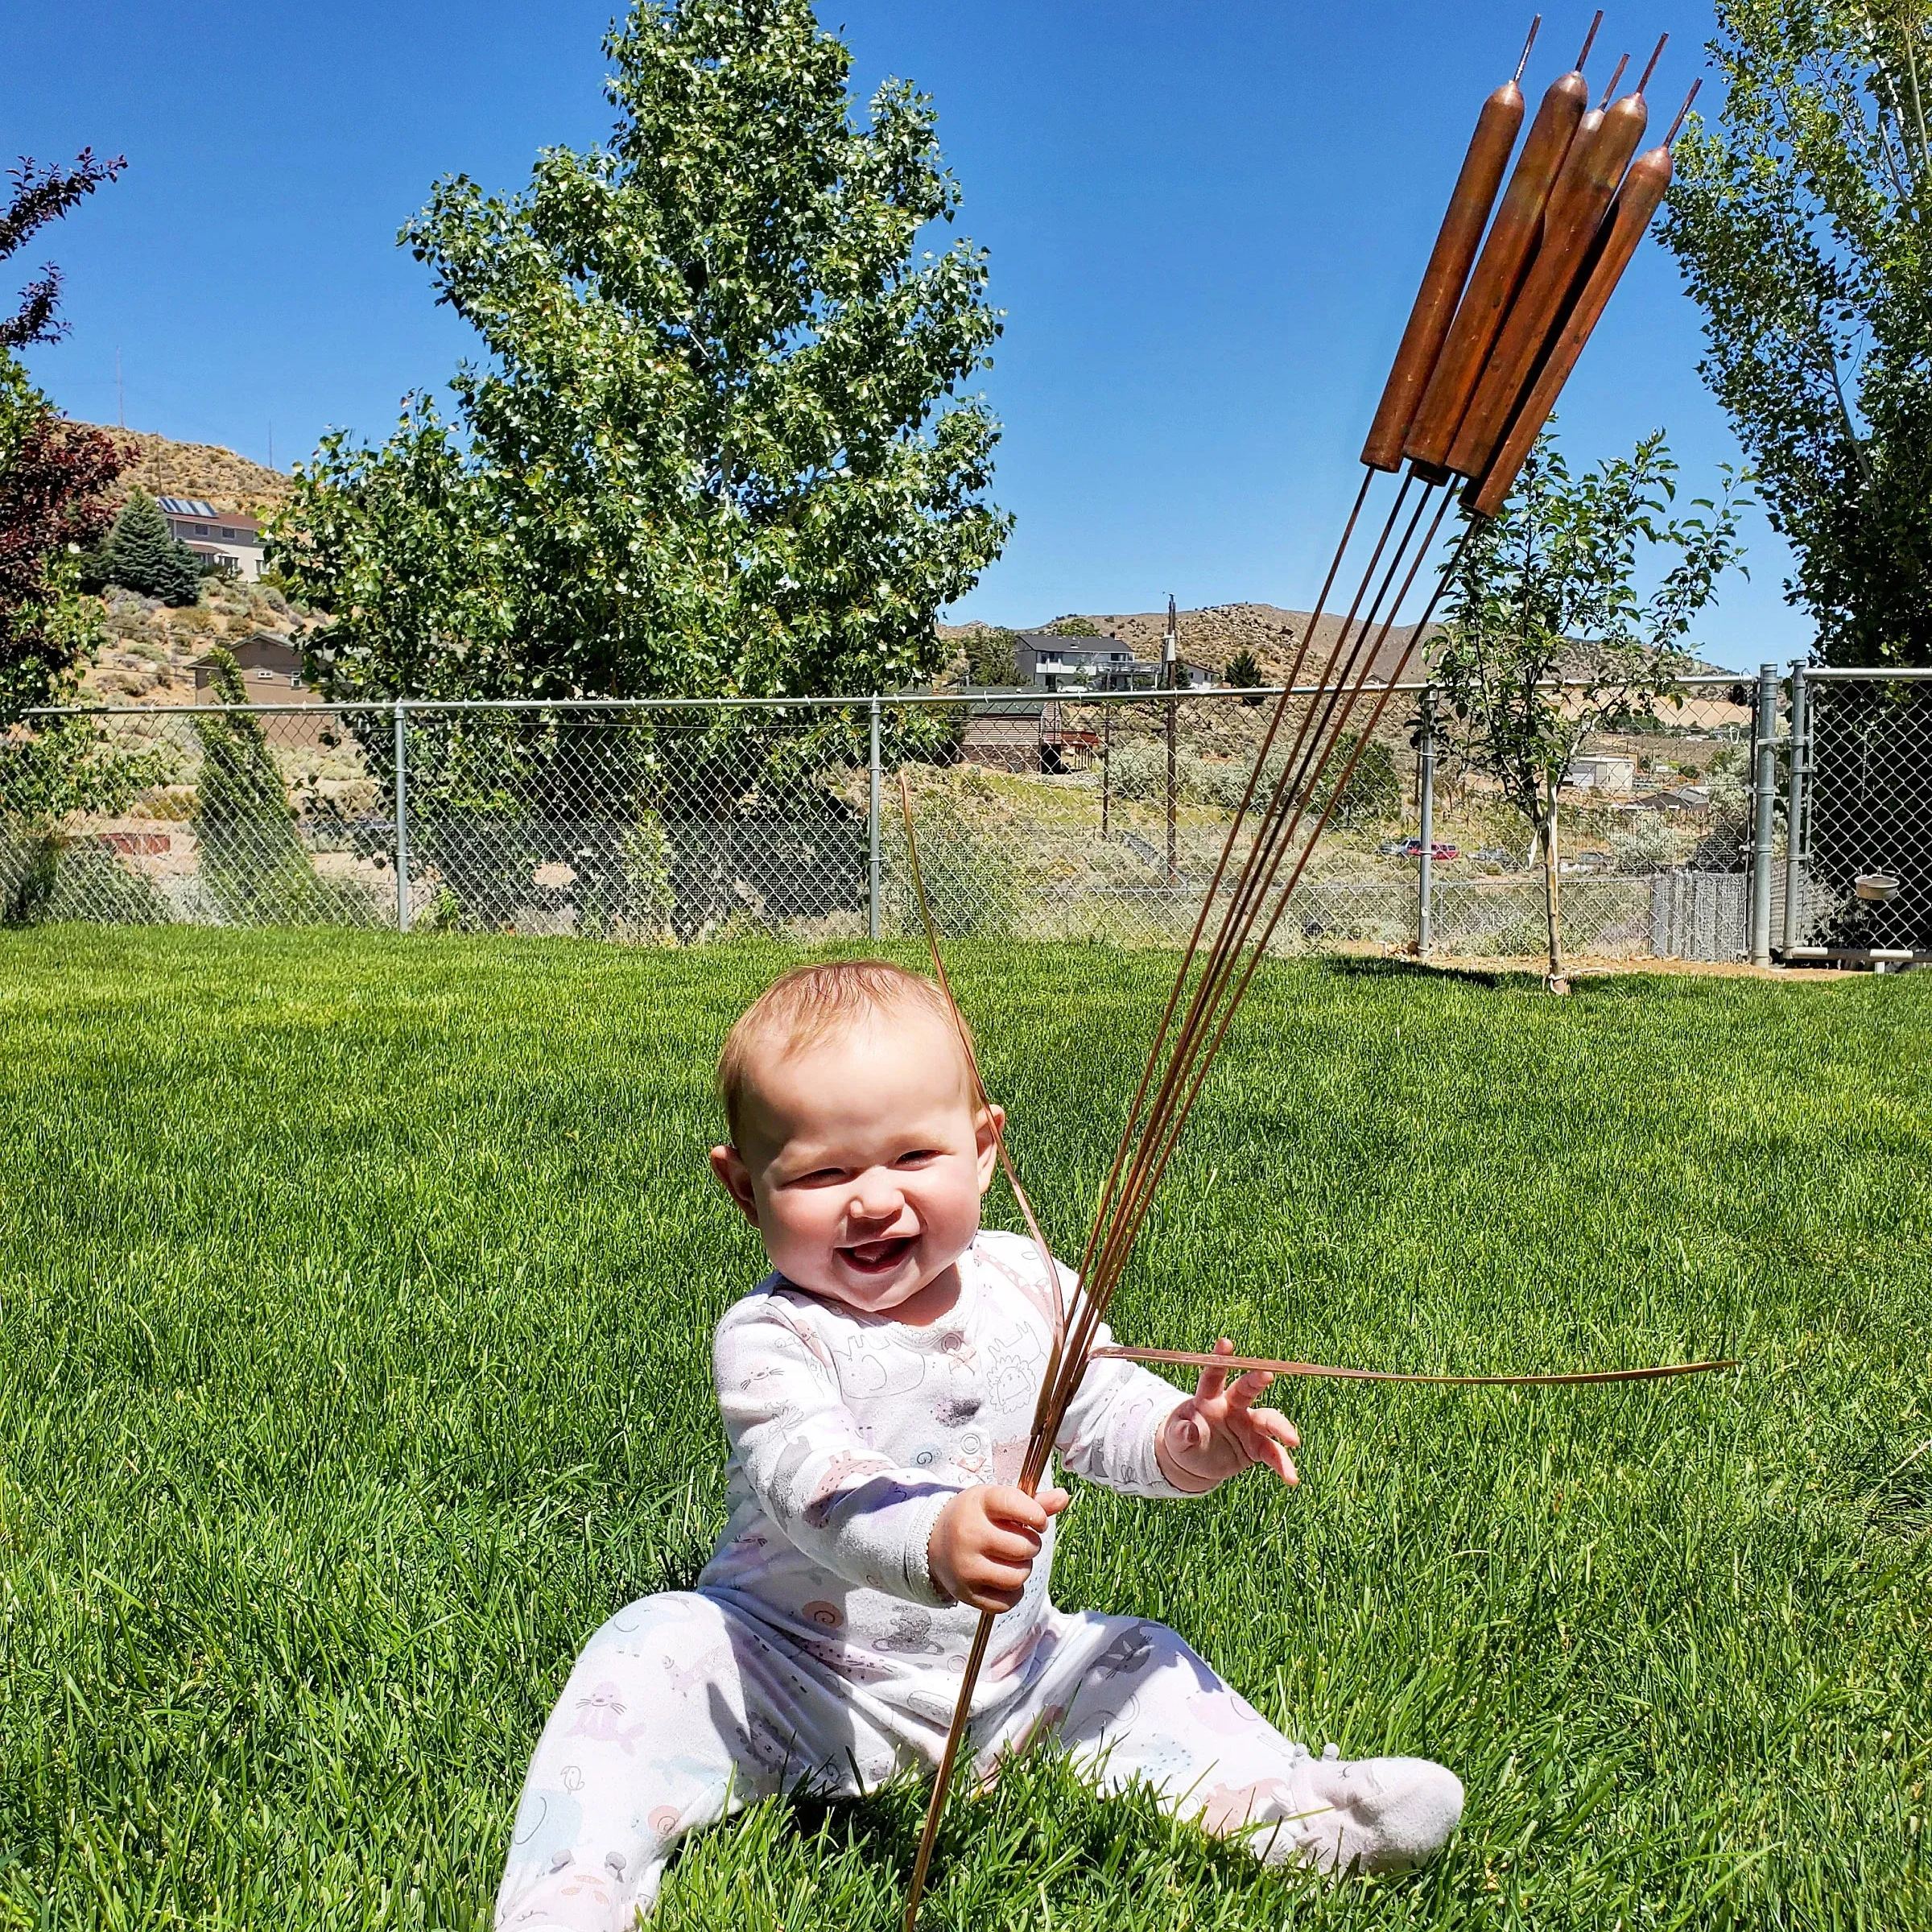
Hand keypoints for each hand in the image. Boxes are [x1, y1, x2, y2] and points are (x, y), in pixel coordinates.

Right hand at [928, 1484, 1069, 1612]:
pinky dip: (1012, 1593)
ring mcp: (966, 1566)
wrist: (933, 1542)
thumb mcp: (997, 1501)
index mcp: (979, 1503)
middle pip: (1024, 1547)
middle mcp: (970, 1534)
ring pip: (1018, 1577)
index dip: (1037, 1516)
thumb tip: (1064, 1496)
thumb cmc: (974, 1518)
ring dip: (1023, 1570)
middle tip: (1019, 1543)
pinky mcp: (966, 1593)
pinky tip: (1002, 1579)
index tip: (1036, 1521)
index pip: (1017, 1505)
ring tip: (1011, 1561)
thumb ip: (1033, 1502)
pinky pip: (1007, 1602)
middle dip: (1031, 1546)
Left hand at [1156, 1337, 1300, 1493]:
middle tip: (1267, 1375)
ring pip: (1268, 1420)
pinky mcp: (1256, 1446)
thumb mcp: (1176, 1439)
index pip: (1213, 1376)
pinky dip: (1283, 1464)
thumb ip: (1181, 1433)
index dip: (1219, 1359)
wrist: (1195, 1461)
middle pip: (1246, 1390)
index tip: (1226, 1343)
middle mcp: (1231, 1406)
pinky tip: (1291, 1478)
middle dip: (1256, 1380)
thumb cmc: (1183, 1440)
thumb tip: (1189, 1430)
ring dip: (1281, 1428)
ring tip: (1293, 1441)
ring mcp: (1247, 1425)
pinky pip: (1273, 1453)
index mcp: (1208, 1398)